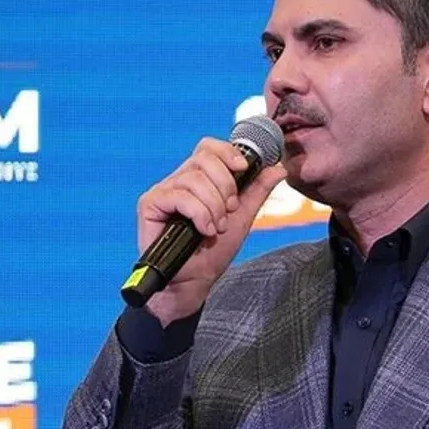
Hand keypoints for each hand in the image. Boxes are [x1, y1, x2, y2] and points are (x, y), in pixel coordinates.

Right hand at [135, 137, 286, 325]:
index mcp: (198, 179)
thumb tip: (278, 167)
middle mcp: (179, 180)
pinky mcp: (150, 205)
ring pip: (194, 179)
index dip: (228, 152)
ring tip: (216, 228)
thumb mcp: (242, 217)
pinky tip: (204, 231)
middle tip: (229, 212)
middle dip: (225, 186)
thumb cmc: (212, 252)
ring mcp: (163, 191)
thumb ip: (257, 190)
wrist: (194, 281)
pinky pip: (180, 196)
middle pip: (204, 158)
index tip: (243, 169)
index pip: (209, 147)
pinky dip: (199, 214)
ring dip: (214, 207)